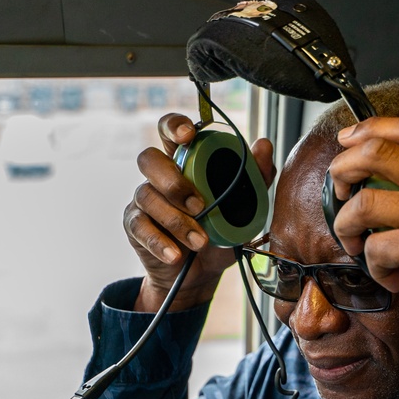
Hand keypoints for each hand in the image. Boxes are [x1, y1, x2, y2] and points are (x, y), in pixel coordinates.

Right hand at [125, 113, 274, 311]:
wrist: (203, 273)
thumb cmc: (222, 232)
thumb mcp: (246, 208)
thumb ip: (256, 177)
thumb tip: (263, 145)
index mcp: (186, 162)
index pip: (170, 130)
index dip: (174, 126)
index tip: (188, 135)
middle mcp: (160, 176)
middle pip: (149, 159)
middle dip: (173, 181)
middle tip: (200, 206)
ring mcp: (144, 199)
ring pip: (146, 195)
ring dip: (176, 220)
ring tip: (201, 241)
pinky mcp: (135, 225)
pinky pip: (140, 227)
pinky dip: (160, 242)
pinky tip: (176, 254)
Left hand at [327, 117, 398, 376]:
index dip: (373, 128)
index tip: (348, 140)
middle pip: (378, 151)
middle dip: (343, 168)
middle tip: (337, 191)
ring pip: (364, 201)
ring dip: (347, 225)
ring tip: (356, 246)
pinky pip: (375, 248)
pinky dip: (374, 268)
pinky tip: (391, 280)